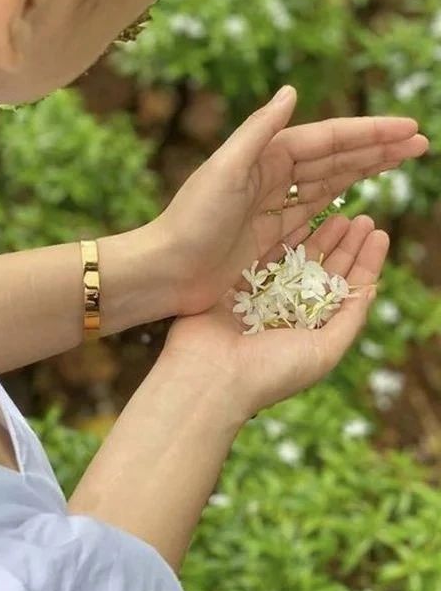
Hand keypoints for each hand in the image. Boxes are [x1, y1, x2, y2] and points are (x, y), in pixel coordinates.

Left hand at [148, 86, 427, 315]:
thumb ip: (258, 131)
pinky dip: (337, 202)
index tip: (409, 129)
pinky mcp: (268, 236)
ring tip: (401, 160)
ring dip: (364, 170)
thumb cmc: (191, 221)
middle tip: (421, 142)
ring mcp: (270, 206)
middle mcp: (269, 176)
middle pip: (334, 157)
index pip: (328, 139)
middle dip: (377, 148)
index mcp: (264, 156)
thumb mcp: (224, 170)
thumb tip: (292, 91)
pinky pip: (312, 213)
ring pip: (328, 182)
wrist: (166, 270)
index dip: (370, 133)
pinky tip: (358, 198)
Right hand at [159, 213, 387, 424]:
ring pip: (296, 260)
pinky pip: (263, 256)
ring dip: (318, 237)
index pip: (344, 291)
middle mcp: (288, 315)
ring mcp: (261, 299)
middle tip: (364, 219)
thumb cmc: (271, 371)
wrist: (211, 375)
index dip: (364, 263)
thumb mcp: (324, 350)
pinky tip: (298, 220)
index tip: (380, 235)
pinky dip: (281, 239)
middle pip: (323, 272)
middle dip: (345, 245)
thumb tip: (371, 289)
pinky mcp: (235, 287)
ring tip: (341, 215)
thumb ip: (348, 320)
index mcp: (311, 333)